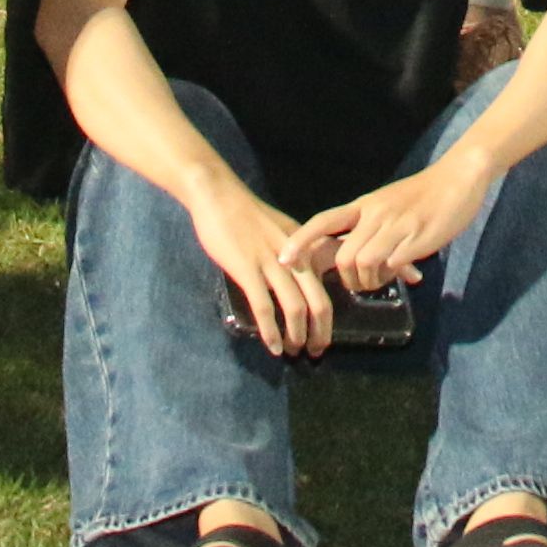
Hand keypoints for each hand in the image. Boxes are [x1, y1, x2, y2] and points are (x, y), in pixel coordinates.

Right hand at [182, 172, 332, 357]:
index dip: (328, 316)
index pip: (325, 286)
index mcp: (304, 247)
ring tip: (293, 352)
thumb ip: (292, 252)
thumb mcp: (280, 229)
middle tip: (315, 352)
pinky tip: (273, 346)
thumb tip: (298, 279)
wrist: (218, 195)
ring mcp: (271, 263)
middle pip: (319, 301)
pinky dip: (271, 331)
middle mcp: (294, 256)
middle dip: (320, 332)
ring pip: (295, 307)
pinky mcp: (248, 269)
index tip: (323, 335)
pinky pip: (264, 307)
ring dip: (296, 335)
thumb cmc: (245, 213)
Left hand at [294, 148, 498, 296]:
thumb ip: (368, 228)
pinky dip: (393, 274)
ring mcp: (396, 226)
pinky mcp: (417, 237)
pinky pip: (392, 264)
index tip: (284, 259)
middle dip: (348, 280)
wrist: (458, 177)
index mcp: (364, 206)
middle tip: (363, 283)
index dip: (301, 241)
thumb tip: (350, 257)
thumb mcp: (387, 205)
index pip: (323, 221)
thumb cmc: (422, 195)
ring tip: (385, 278)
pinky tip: (406, 272)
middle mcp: (375, 215)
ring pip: (363, 263)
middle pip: (343, 256)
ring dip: (370, 281)